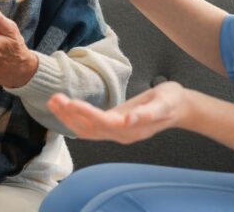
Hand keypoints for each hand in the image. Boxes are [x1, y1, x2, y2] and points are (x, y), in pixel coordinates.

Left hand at [46, 81, 189, 143]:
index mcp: (131, 128)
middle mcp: (121, 134)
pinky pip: (90, 127)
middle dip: (70, 115)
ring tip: (54, 102)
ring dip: (68, 118)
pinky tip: (64, 110)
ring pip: (86, 130)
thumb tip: (128, 120)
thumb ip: (146, 113)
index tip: (70, 102)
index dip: (85, 114)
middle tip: (54, 99)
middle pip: (90, 129)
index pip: (102, 123)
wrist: (179, 108)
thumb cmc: (171, 101)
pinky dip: (75, 120)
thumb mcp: (163, 103)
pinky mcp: (114, 126)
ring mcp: (117, 132)